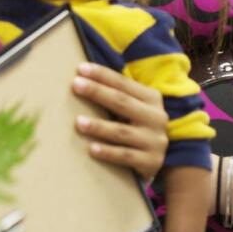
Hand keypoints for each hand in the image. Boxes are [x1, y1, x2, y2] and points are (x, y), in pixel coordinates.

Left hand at [72, 62, 168, 181]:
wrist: (154, 159)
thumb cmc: (134, 127)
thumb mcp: (132, 108)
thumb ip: (116, 94)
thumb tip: (81, 76)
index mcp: (151, 98)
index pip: (123, 83)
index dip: (102, 75)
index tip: (80, 69)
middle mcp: (156, 117)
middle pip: (122, 102)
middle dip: (97, 92)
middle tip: (76, 85)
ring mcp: (155, 141)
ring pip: (122, 131)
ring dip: (99, 126)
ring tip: (78, 122)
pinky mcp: (151, 162)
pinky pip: (125, 156)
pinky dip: (108, 152)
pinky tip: (91, 149)